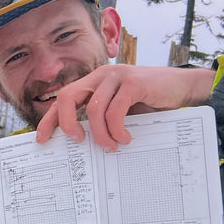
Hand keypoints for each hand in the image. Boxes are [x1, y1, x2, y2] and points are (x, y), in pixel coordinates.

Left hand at [35, 65, 215, 151]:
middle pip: (67, 96)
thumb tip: (80, 146)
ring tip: (110, 146)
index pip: (63, 99)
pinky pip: (115, 110)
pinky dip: (116, 129)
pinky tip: (124, 138)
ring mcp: (117, 76)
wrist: (182, 88)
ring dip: (99, 134)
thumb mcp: (119, 110)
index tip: (41, 139)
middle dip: (65, 122)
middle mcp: (101, 76)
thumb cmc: (149, 102)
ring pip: (93, 109)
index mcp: (93, 83)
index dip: (49, 119)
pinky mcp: (134, 82)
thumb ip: (100, 119)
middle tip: (77, 141)